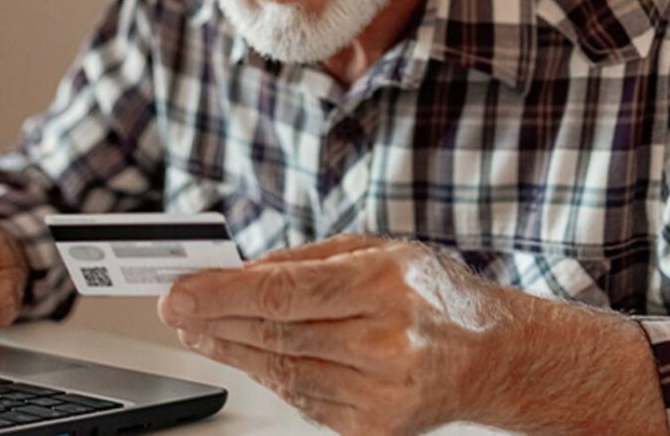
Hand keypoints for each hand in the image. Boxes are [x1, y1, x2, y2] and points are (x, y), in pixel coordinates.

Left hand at [156, 234, 512, 433]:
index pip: (283, 293)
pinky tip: (249, 358)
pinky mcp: (375, 428)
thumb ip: (308, 260)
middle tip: (177, 310)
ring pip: (281, 372)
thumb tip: (238, 273)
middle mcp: (385, 341)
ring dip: (233, 351)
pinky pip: (303, 401)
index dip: (221, 295)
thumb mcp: (379, 251)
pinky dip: (271, 377)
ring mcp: (381, 391)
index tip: (179, 292)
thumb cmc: (433, 295)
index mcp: (386, 284)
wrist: (492, 355)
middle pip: (275, 334)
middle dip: (214, 322)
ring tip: (202, 333)